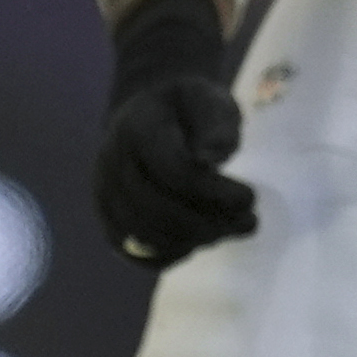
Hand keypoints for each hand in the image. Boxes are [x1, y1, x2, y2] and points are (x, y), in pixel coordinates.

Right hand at [94, 0, 254, 269]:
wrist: (155, 115)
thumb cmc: (192, 109)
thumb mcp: (212, 102)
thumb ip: (216, 126)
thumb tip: (209, 161)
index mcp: (137, 127)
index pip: (172, 171)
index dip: (213, 191)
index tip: (252, 196)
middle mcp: (111, 163)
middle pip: (154, 208)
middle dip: (208, 222)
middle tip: (250, 222)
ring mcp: (104, 194)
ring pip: (143, 234)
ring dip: (194, 240)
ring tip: (232, 230)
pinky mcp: (110, 219)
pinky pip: (134, 252)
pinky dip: (170, 254)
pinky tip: (203, 241)